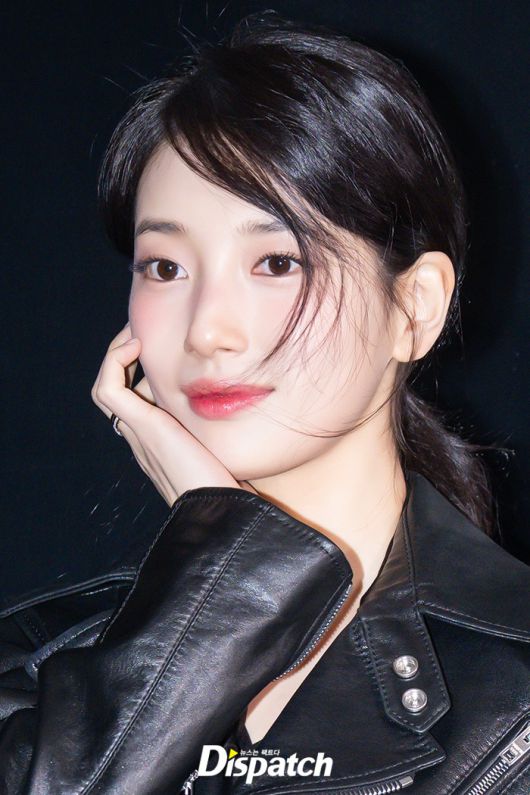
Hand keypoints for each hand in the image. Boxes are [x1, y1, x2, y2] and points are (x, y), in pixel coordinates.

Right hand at [91, 322, 258, 505]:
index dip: (141, 370)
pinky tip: (138, 345)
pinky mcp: (143, 428)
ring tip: (136, 334)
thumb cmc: (232, 487)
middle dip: (126, 357)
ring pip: (106, 387)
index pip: (136, 399)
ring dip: (116, 355)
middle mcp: (142, 436)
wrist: (223, 515)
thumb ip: (224, 428)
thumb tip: (244, 402)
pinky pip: (108, 389)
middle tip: (145, 331)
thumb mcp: (226, 448)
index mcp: (158, 441)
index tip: (161, 344)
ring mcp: (138, 433)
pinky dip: (115, 362)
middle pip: (116, 390)